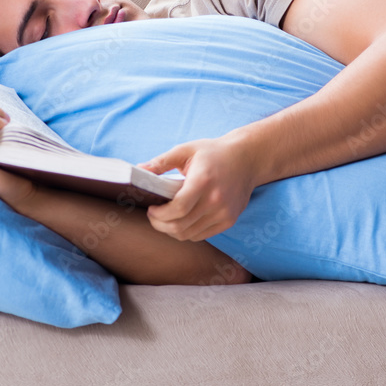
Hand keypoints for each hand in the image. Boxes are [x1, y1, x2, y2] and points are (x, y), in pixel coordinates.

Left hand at [139, 135, 258, 241]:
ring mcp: (224, 213)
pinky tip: (182, 220)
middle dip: (160, 225)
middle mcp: (216, 200)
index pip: (177, 208)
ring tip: (165, 218)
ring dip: (172, 230)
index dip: (159, 214)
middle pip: (180, 226)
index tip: (151, 208)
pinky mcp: (229, 220)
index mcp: (203, 181)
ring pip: (189, 234)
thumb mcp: (186, 150)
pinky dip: (187, 232)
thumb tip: (138, 170)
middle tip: (153, 216)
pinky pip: (202, 235)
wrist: (247, 158)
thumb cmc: (213, 152)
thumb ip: (161, 162)